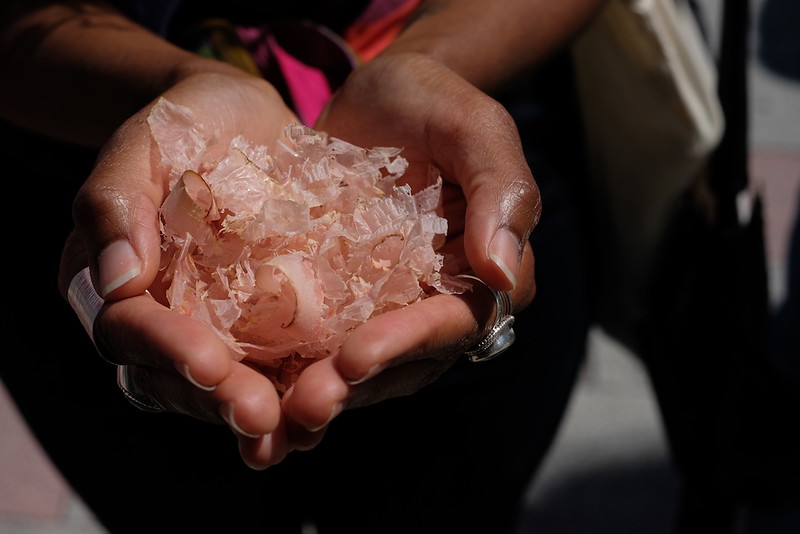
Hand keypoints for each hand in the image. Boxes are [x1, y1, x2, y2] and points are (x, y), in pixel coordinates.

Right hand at [58, 69, 302, 468]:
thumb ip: (115, 202)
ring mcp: (210, 326)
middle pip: (173, 378)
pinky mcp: (261, 326)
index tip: (212, 364)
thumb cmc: (186, 122)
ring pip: (217, 388)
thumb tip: (116, 284)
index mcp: (112, 281)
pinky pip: (269, 369)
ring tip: (295, 433)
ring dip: (254, 413)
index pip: (128, 330)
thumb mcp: (144, 141)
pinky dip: (291, 394)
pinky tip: (321, 411)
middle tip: (260, 418)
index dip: (168, 351)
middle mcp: (157, 317)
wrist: (246, 120)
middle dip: (216, 399)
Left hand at [282, 52, 539, 434]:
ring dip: (318, 393)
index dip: (408, 344)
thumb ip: (501, 191)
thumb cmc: (435, 103)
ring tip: (270, 418)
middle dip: (353, 387)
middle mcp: (435, 301)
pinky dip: (287, 367)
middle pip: (403, 362)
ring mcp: (385, 305)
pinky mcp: (338, 298)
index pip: (453, 321)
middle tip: (302, 407)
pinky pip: (317, 339)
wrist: (380, 95)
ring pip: (359, 366)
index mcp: (481, 274)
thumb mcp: (474, 129)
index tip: (357, 357)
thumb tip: (504, 273)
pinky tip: (246, 386)